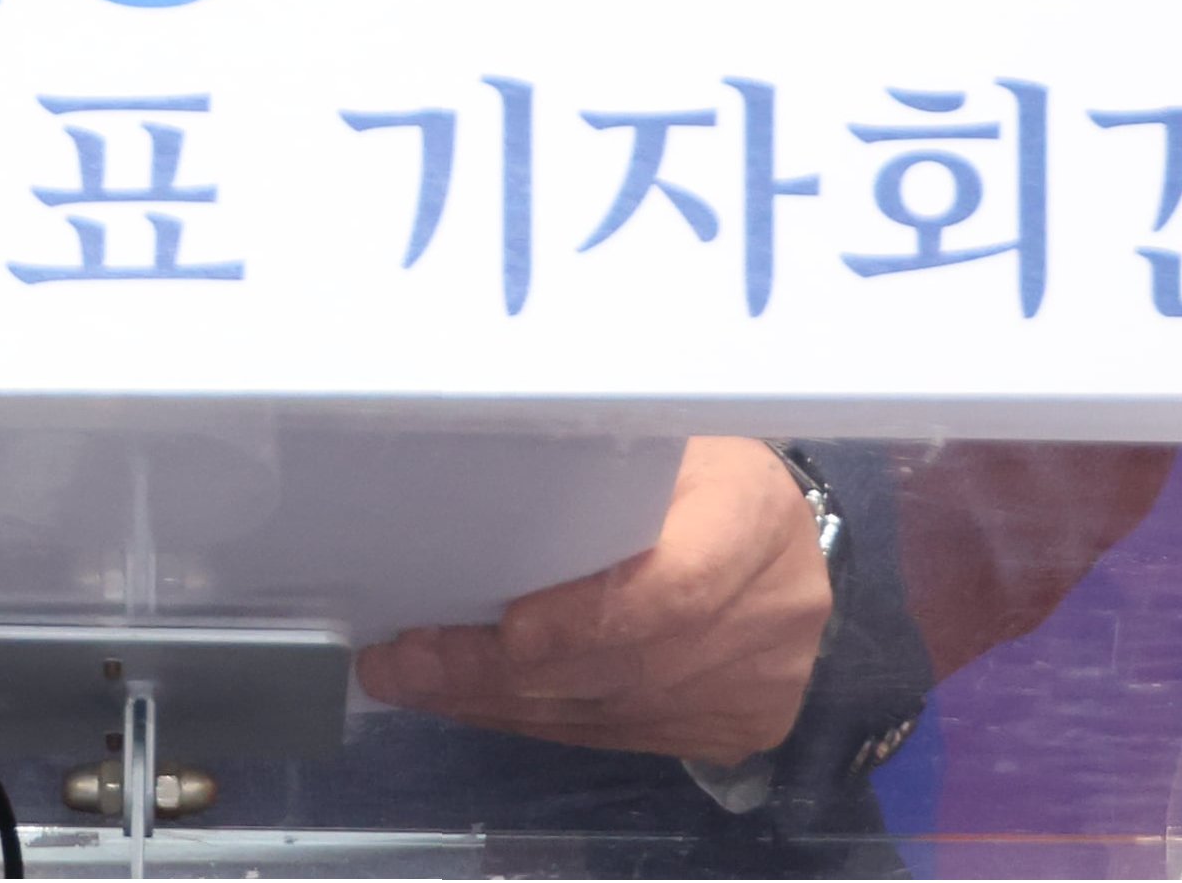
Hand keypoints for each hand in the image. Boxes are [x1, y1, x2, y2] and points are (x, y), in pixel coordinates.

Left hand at [353, 435, 829, 766]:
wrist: (779, 534)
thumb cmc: (694, 469)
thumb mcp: (657, 443)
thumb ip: (593, 479)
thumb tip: (469, 513)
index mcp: (754, 514)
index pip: (671, 590)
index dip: (582, 621)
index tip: (498, 630)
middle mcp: (772, 613)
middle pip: (622, 666)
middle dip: (498, 672)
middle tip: (402, 663)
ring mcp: (759, 685)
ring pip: (606, 714)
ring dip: (500, 703)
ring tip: (415, 680)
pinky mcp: (735, 728)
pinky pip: (616, 737)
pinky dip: (538, 720)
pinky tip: (476, 700)